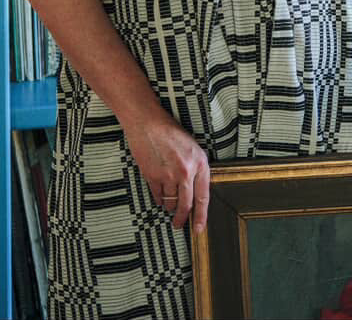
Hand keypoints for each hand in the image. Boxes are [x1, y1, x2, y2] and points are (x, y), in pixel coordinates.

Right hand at [122, 108, 209, 232]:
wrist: (148, 122)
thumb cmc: (170, 132)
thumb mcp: (191, 148)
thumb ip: (195, 169)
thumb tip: (195, 192)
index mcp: (200, 163)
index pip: (203, 197)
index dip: (201, 216)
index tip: (199, 228)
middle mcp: (186, 171)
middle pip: (186, 204)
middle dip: (182, 218)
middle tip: (179, 225)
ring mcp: (169, 175)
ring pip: (170, 202)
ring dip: (169, 205)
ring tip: (168, 203)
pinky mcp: (153, 176)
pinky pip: (158, 196)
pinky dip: (159, 199)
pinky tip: (159, 196)